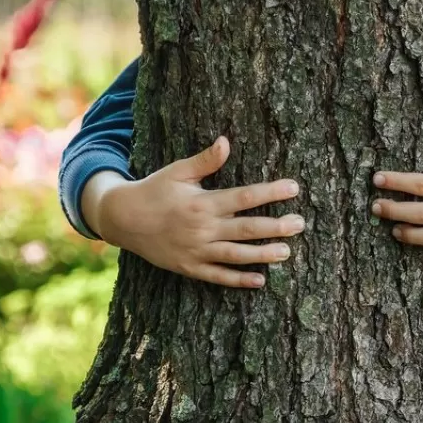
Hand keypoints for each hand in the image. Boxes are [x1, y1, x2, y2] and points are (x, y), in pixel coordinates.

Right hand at [81, 137, 305, 287]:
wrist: (122, 219)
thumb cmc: (154, 190)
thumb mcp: (177, 172)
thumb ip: (205, 161)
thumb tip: (225, 141)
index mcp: (202, 203)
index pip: (244, 197)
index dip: (270, 192)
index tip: (293, 188)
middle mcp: (202, 229)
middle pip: (246, 228)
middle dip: (276, 226)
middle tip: (300, 224)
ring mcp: (196, 251)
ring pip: (236, 255)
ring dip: (263, 254)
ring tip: (286, 252)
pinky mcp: (189, 267)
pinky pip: (217, 276)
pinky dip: (238, 280)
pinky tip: (260, 280)